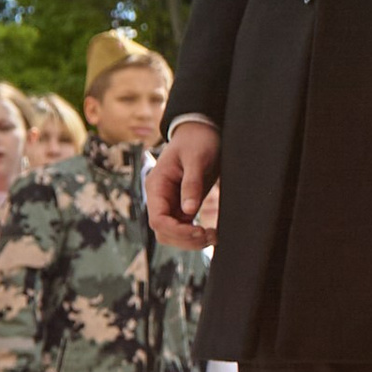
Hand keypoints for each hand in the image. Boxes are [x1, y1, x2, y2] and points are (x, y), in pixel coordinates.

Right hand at [150, 121, 220, 249]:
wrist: (201, 130)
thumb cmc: (197, 140)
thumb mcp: (196, 158)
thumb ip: (192, 184)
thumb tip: (189, 211)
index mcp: (157, 185)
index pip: (157, 219)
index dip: (177, 231)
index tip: (199, 232)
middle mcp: (159, 197)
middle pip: (163, 231)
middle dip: (185, 239)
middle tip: (211, 236)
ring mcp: (169, 202)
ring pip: (172, 233)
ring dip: (191, 240)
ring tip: (214, 236)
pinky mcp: (181, 204)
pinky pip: (183, 227)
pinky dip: (195, 234)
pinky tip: (212, 233)